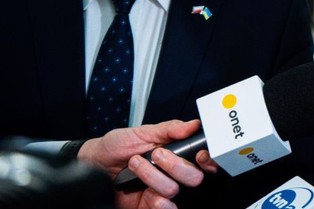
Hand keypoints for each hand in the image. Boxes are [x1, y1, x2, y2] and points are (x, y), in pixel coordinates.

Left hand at [78, 119, 217, 208]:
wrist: (94, 163)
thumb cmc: (118, 146)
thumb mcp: (142, 131)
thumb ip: (170, 129)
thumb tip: (193, 124)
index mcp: (177, 155)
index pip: (205, 162)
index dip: (208, 160)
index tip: (199, 154)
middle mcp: (173, 175)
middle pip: (194, 178)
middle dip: (175, 165)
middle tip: (156, 154)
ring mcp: (162, 192)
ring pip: (174, 190)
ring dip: (152, 176)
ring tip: (135, 164)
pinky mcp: (149, 206)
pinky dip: (156, 202)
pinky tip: (145, 192)